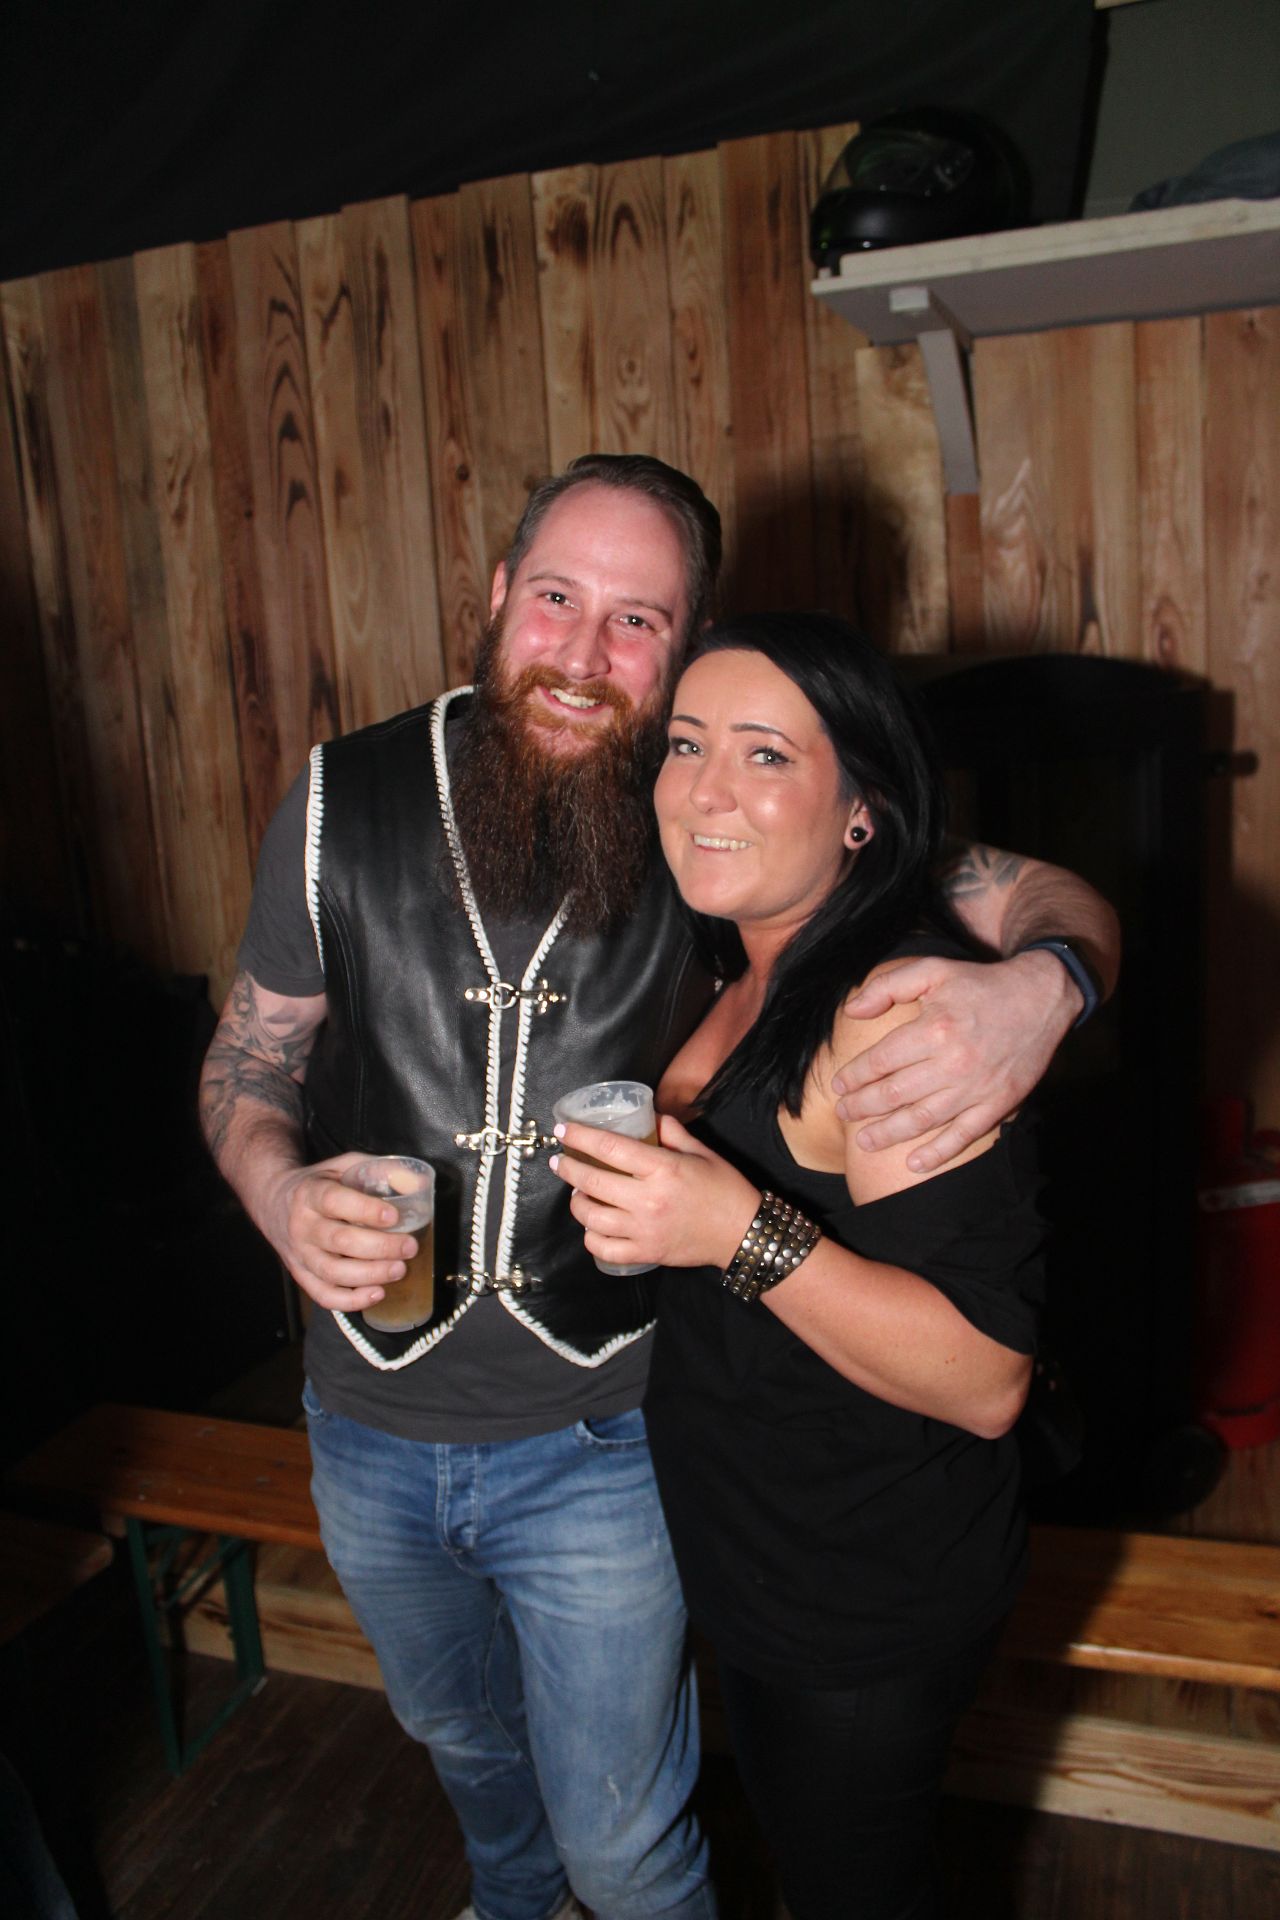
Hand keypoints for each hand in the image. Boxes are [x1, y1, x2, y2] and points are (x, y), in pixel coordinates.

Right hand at [260, 1151, 423, 1313]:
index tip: (394, 1217)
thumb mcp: (344, 1165)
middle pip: (340, 1240)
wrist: (273, 1202)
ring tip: (399, 1270)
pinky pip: (323, 1295)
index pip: (335, 1201)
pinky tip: (377, 1293)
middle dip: (380, 1247)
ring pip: (332, 1272)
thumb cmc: (320, 1184)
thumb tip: (417, 1183)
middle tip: (409, 1247)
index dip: (366, 1211)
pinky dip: (351, 1301)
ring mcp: (299, 1253)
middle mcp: (302, 1225)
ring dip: (370, 1275)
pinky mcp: (300, 1275)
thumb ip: (379, 1169)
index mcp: (311, 1193)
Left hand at [550, 1113, 758, 1271]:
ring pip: (591, 1217)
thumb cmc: (724, 1189)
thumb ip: (672, 1132)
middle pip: (592, 1181)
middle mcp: (648, 1200)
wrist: (743, 1233)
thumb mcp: (702, 1152)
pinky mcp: (646, 1253)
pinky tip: (592, 1225)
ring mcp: (644, 1230)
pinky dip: (591, 1237)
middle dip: (568, 1168)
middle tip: (560, 1161)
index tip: (564, 1130)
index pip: (610, 1148)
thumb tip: (650, 1117)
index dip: (581, 1136)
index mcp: (663, 1169)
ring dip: (576, 1202)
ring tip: (577, 1191)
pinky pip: (603, 1248)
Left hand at [832, 951, 1078, 1171]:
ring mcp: (976, 1088)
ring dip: (888, 1133)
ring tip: (864, 1141)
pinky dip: (938, 1153)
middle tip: (844, 1112)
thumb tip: (852, 1011)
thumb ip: (887, 986)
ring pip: (922, 1119)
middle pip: (894, 1094)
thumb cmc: (981, 984)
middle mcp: (953, 1063)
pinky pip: (964, 1135)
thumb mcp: (933, 970)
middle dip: (862, 1106)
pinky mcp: (998, 1103)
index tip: (839, 1084)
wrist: (1041, 998)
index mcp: (934, 1029)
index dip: (854, 1076)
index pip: (880, 1061)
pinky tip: (914, 1163)